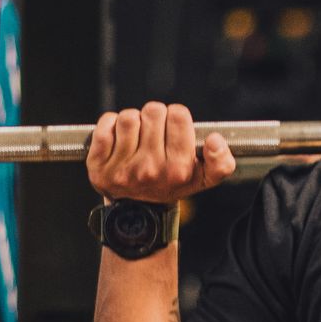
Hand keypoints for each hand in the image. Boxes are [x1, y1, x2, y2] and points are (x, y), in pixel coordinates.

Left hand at [86, 101, 236, 202]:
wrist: (139, 210)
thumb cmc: (172, 185)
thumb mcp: (204, 179)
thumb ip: (222, 162)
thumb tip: (215, 140)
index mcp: (178, 169)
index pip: (178, 115)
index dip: (177, 117)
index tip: (175, 129)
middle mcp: (150, 169)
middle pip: (153, 111)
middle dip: (155, 118)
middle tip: (155, 133)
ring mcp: (122, 168)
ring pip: (128, 117)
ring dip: (134, 121)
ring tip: (137, 136)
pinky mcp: (98, 165)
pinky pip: (105, 124)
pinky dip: (110, 124)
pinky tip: (119, 138)